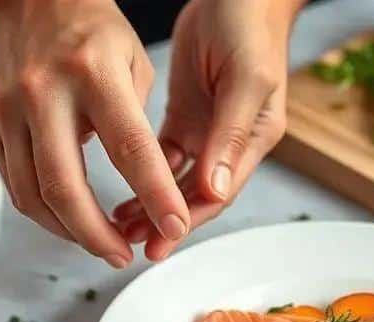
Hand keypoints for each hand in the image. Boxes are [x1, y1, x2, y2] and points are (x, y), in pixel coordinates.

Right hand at [0, 0, 188, 267]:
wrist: (35, 0)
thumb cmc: (95, 33)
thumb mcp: (136, 67)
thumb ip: (141, 129)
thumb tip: (153, 192)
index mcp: (93, 74)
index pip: (130, 150)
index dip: (156, 196)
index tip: (176, 225)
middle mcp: (44, 93)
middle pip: (64, 187)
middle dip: (96, 234)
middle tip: (123, 256)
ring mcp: (10, 111)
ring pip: (32, 195)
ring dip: (68, 232)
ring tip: (100, 244)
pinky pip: (15, 185)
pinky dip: (44, 213)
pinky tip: (69, 221)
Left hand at [113, 0, 303, 260]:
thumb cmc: (250, 25)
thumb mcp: (246, 79)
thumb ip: (230, 134)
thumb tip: (215, 189)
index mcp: (253, 139)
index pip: (218, 193)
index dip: (188, 221)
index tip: (160, 243)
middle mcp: (230, 142)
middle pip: (195, 196)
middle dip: (164, 222)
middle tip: (131, 243)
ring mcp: (209, 131)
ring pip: (176, 181)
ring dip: (151, 204)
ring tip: (120, 225)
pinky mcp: (188, 116)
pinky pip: (164, 157)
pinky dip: (145, 176)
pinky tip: (124, 193)